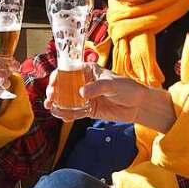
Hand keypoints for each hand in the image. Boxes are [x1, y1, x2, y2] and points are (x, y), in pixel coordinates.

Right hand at [42, 65, 170, 126]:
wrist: (139, 105)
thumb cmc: (128, 88)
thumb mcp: (113, 84)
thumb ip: (97, 87)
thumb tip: (81, 92)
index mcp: (88, 71)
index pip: (68, 71)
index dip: (57, 77)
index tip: (53, 86)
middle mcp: (84, 83)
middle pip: (63, 86)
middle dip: (53, 92)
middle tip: (49, 99)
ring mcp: (85, 97)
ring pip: (66, 100)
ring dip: (57, 104)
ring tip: (51, 108)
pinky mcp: (88, 110)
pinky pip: (74, 112)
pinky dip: (67, 115)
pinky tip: (62, 117)